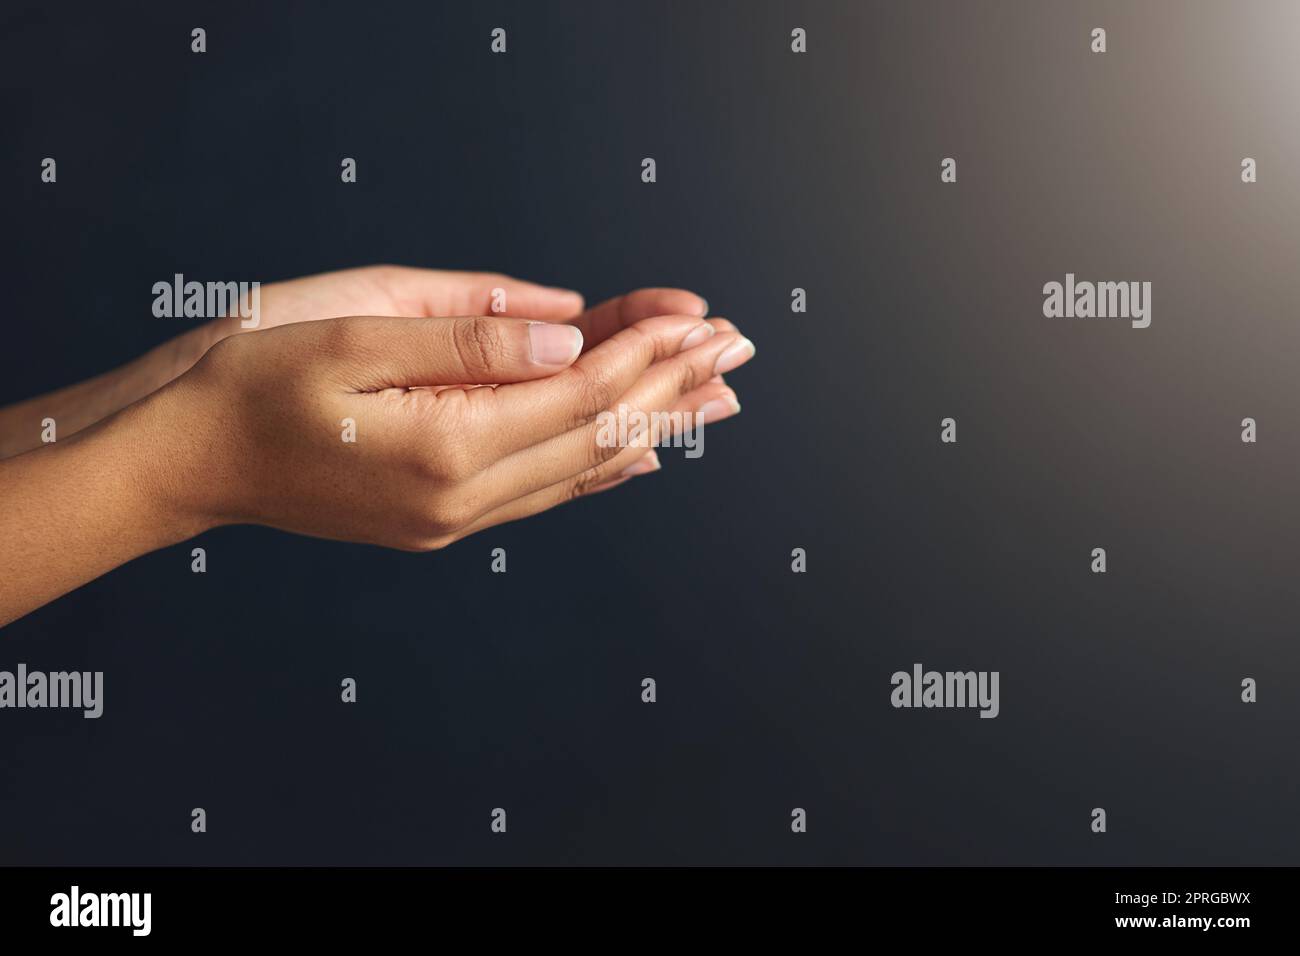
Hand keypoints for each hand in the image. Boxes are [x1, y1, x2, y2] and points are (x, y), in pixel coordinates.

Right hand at [0, 265, 710, 458]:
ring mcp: (455, 517)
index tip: (701, 314)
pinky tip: (641, 455)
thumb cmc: (252, 380)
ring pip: (581, 467)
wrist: (186, 455)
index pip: (581, 393)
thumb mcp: (356, 330)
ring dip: (654, 428)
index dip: (647, 351)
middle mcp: (464, 497)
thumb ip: (474, 336)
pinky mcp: (442, 517)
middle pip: (598, 435)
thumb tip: (573, 334)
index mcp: (447, 445)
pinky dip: (601, 466)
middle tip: (740, 348)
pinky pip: (544, 491)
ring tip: (719, 398)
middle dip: (673, 387)